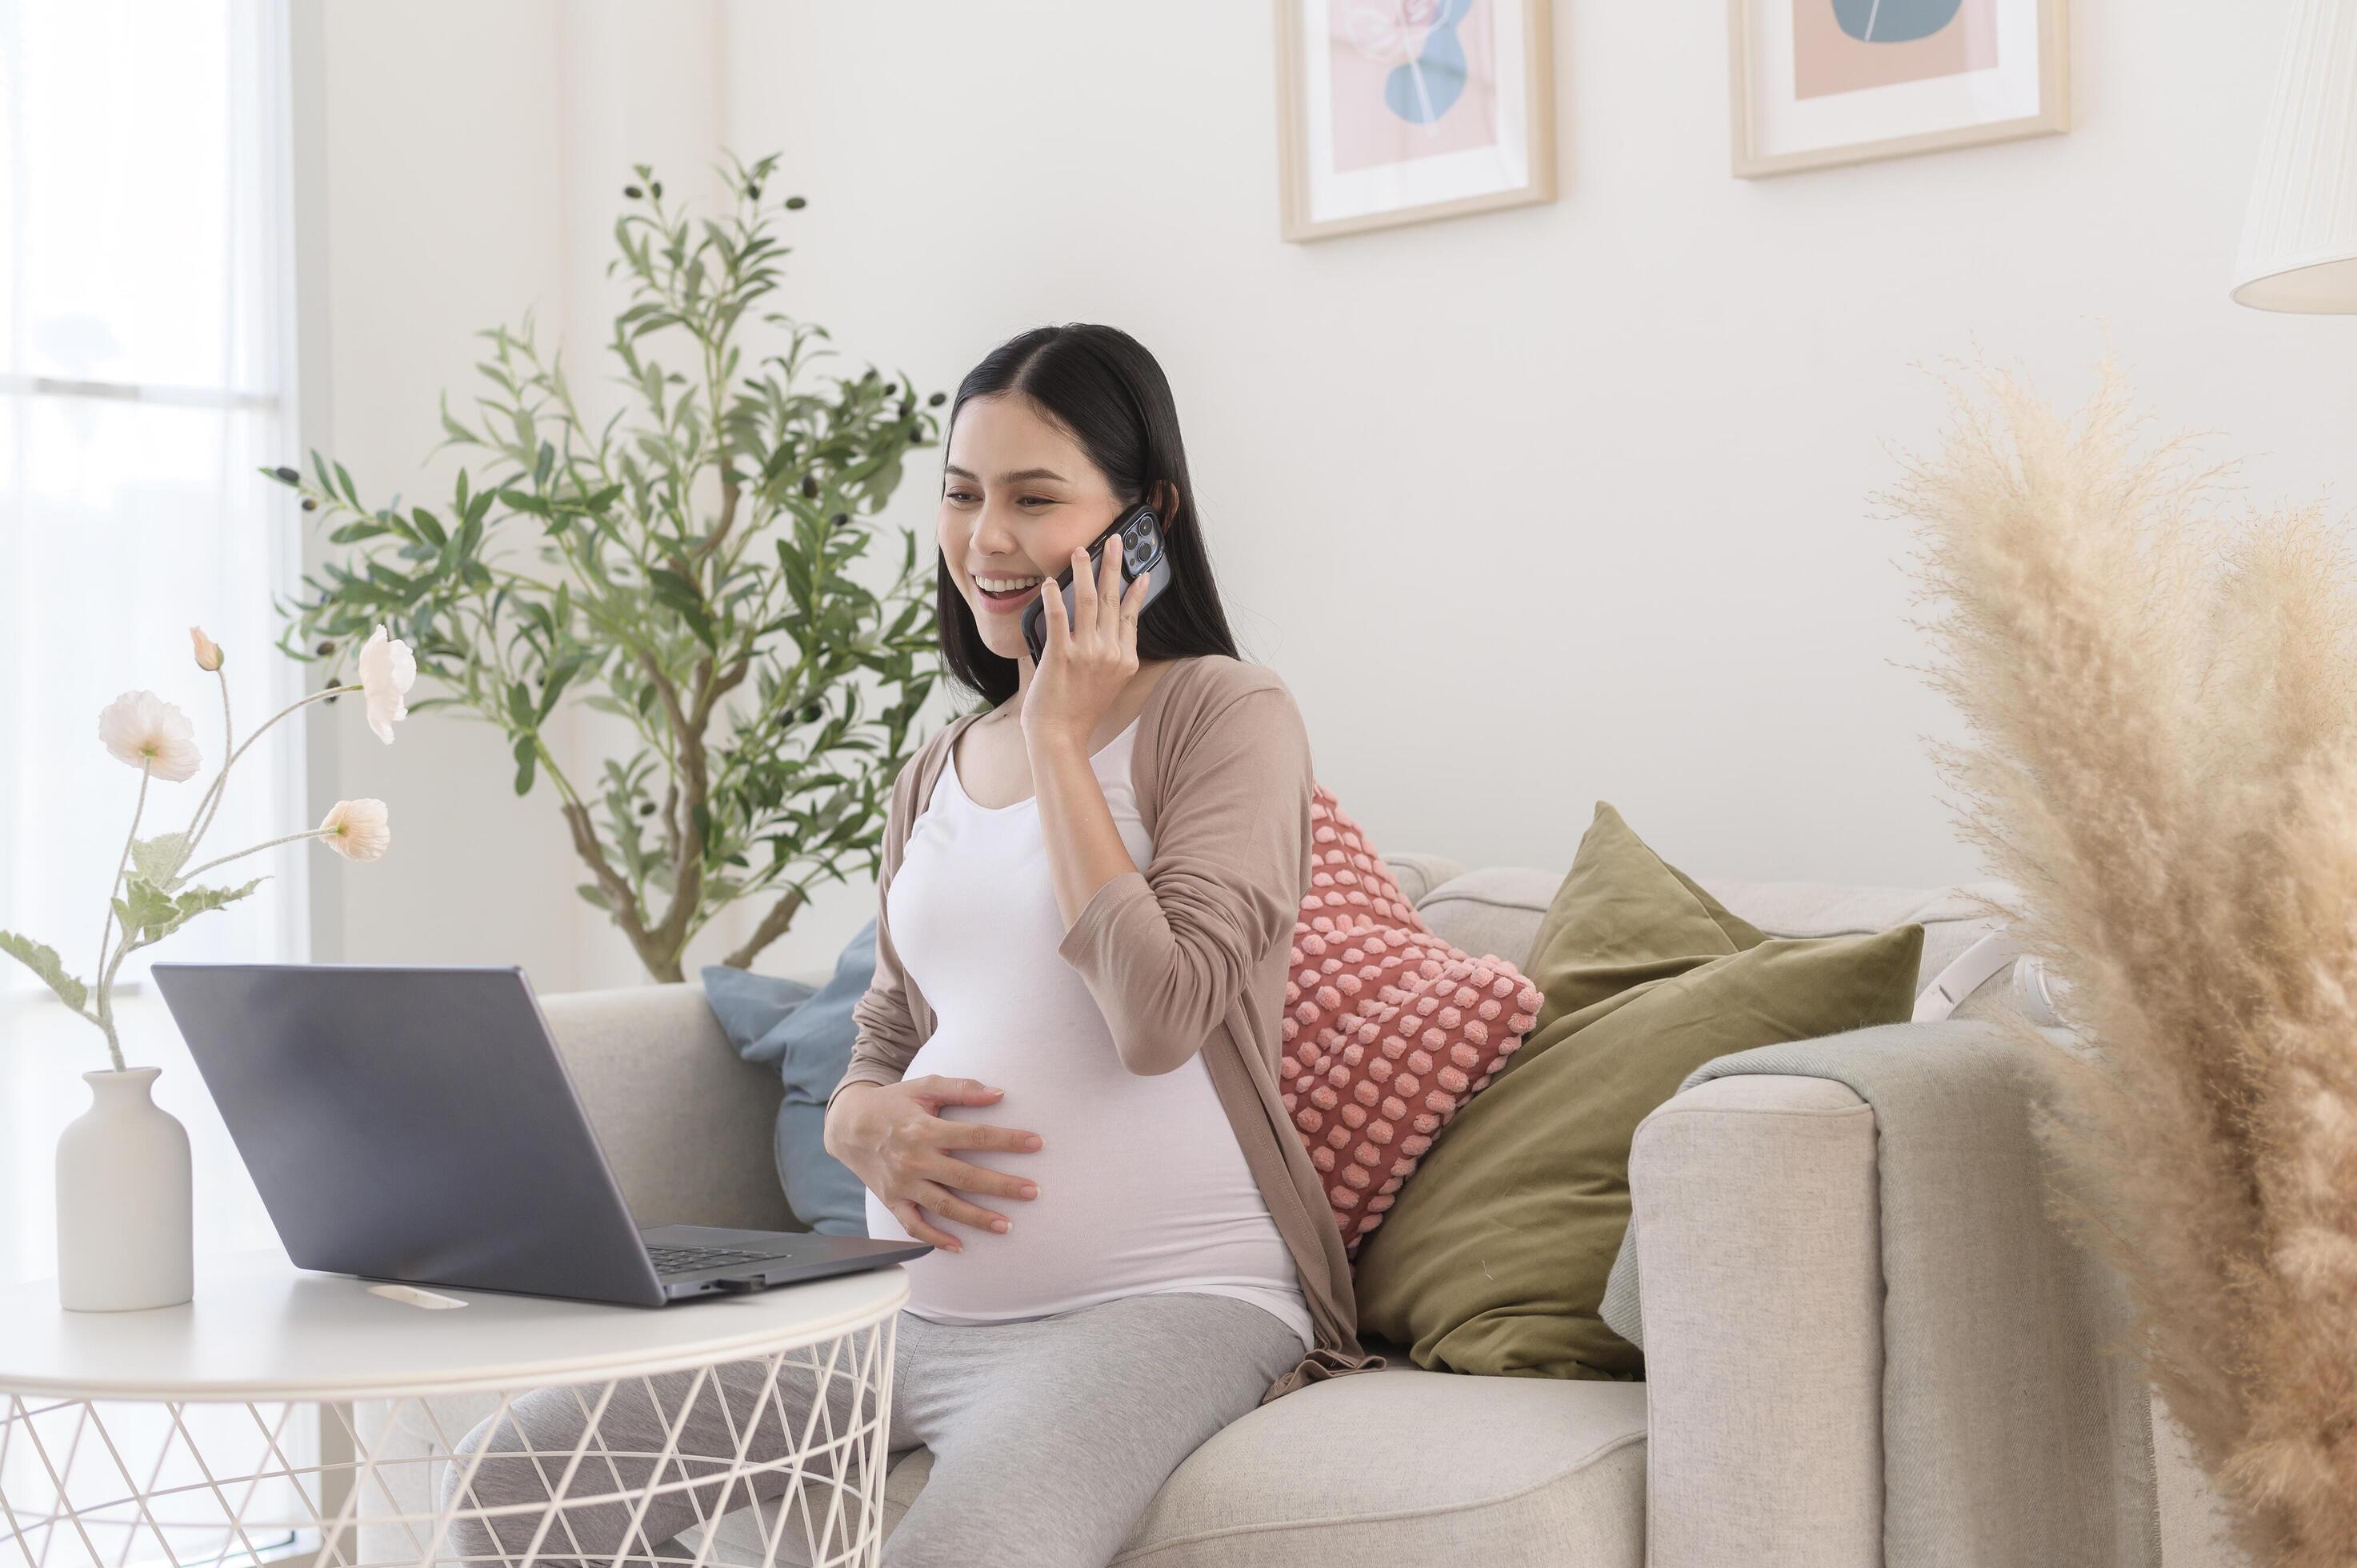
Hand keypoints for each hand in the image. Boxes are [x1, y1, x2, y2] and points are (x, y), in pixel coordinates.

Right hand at [823, 1076, 1042, 1251]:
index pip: (975, 1136)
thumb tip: (999, 1093)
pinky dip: (935, 1239)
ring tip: (1007, 1225)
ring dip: (977, 1218)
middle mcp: (915, 1159)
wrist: (847, 1125)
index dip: (1008, 1140)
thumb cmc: (892, 1103)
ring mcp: (903, 1184)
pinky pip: (914, 1226)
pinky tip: (959, 1246)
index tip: (1037, 1143)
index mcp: (925, 1129)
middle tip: (1033, 1191)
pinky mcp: (892, 1201)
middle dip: (1002, 1186)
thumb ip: (961, 1089)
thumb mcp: (924, 1087)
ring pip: (945, 1206)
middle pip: (966, 1176)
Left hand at [1017, 533, 1148, 754]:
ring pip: (1089, 600)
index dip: (1135, 591)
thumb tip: (1097, 628)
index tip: (1140, 573)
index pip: (1131, 616)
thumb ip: (1106, 655)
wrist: (1060, 738)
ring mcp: (1087, 653)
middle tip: (1114, 541)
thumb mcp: (1106, 684)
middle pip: (1113, 599)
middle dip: (1114, 565)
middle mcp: (1110, 653)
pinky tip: (1050, 582)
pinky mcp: (1062, 655)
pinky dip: (1054, 596)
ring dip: (1085, 571)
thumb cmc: (1077, 714)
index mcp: (1124, 660)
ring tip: (1080, 551)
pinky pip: (1058, 616)